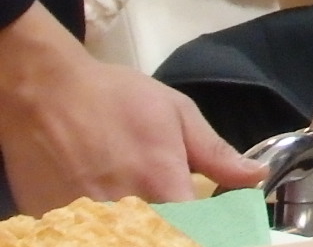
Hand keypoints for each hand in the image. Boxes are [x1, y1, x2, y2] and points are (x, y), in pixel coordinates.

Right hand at [0, 4, 264, 213]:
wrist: (44, 93)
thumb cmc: (116, 98)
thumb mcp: (176, 113)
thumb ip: (214, 153)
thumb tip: (255, 178)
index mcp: (162, 184)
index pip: (197, 231)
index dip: (208, 232)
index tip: (213, 225)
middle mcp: (127, 212)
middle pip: (162, 238)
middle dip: (173, 231)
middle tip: (174, 207)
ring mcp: (88, 222)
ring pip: (129, 238)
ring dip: (141, 229)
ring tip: (145, 205)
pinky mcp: (55, 225)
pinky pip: (90, 235)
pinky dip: (106, 229)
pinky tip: (112, 211)